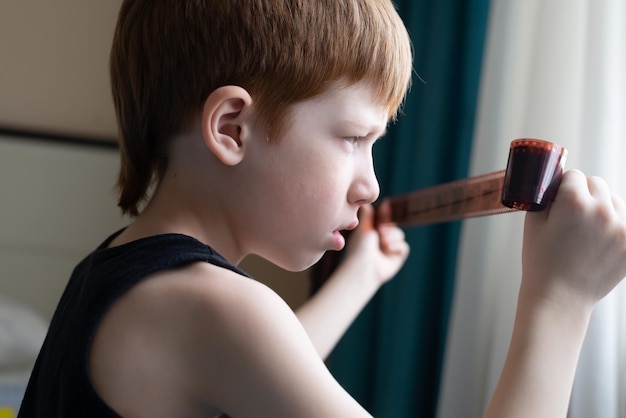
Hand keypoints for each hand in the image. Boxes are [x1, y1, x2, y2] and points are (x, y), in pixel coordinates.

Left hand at [343, 204, 409, 285]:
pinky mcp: (397, 257)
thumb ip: (367, 214)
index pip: (383, 219)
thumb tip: (365, 203)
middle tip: (380, 231)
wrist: (364, 266)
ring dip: (392, 237)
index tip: (386, 205)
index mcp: (372, 232)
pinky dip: (396, 247)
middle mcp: (381, 240)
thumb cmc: (360, 247)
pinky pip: (404, 246)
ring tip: (383, 243)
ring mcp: (390, 249)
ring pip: (400, 235)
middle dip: (388, 227)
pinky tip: (387, 250)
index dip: (385, 213)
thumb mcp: (364, 227)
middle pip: (394, 225)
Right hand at [521, 169, 625, 308]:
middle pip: (596, 184)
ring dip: (602, 208)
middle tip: (571, 216)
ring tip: (586, 231)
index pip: (573, 176)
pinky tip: (599, 241)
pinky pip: (625, 222)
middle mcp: (602, 210)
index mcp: (573, 202)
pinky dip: (615, 226)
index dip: (562, 187)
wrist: (559, 297)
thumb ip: (543, 197)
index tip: (557, 200)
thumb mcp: (532, 223)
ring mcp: (621, 227)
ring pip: (614, 201)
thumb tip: (555, 183)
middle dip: (583, 194)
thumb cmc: (541, 261)